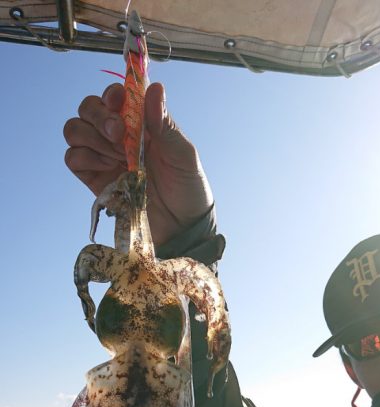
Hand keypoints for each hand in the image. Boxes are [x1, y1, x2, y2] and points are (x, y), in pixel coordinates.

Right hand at [64, 83, 212, 246]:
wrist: (182, 227)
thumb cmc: (188, 188)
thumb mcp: (183, 154)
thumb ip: (165, 124)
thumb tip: (154, 88)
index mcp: (141, 124)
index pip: (115, 97)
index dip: (112, 94)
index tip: (119, 101)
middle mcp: (118, 137)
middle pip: (88, 109)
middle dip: (99, 115)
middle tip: (118, 134)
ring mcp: (104, 158)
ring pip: (75, 130)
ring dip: (91, 136)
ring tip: (118, 155)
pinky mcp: (95, 180)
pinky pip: (73, 159)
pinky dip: (84, 157)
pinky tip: (108, 167)